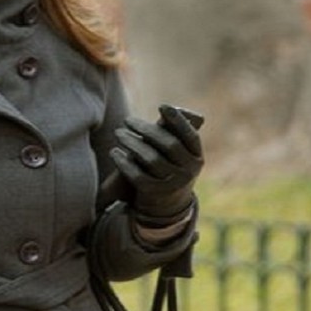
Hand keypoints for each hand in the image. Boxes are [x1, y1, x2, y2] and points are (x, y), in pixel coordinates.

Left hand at [109, 104, 203, 219]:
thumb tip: (167, 108)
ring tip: (119, 133)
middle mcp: (188, 172)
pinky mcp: (155, 193)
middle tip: (127, 120)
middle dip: (146, 129)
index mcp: (196, 158)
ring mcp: (172, 184)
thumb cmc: (169, 167)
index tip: (162, 106)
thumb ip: (173, 133)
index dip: (178, 120)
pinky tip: (115, 152)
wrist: (167, 205)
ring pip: (151, 159)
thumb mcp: (177, 154)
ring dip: (132, 143)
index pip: (190, 136)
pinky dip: (125, 163)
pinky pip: (137, 176)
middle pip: (168, 145)